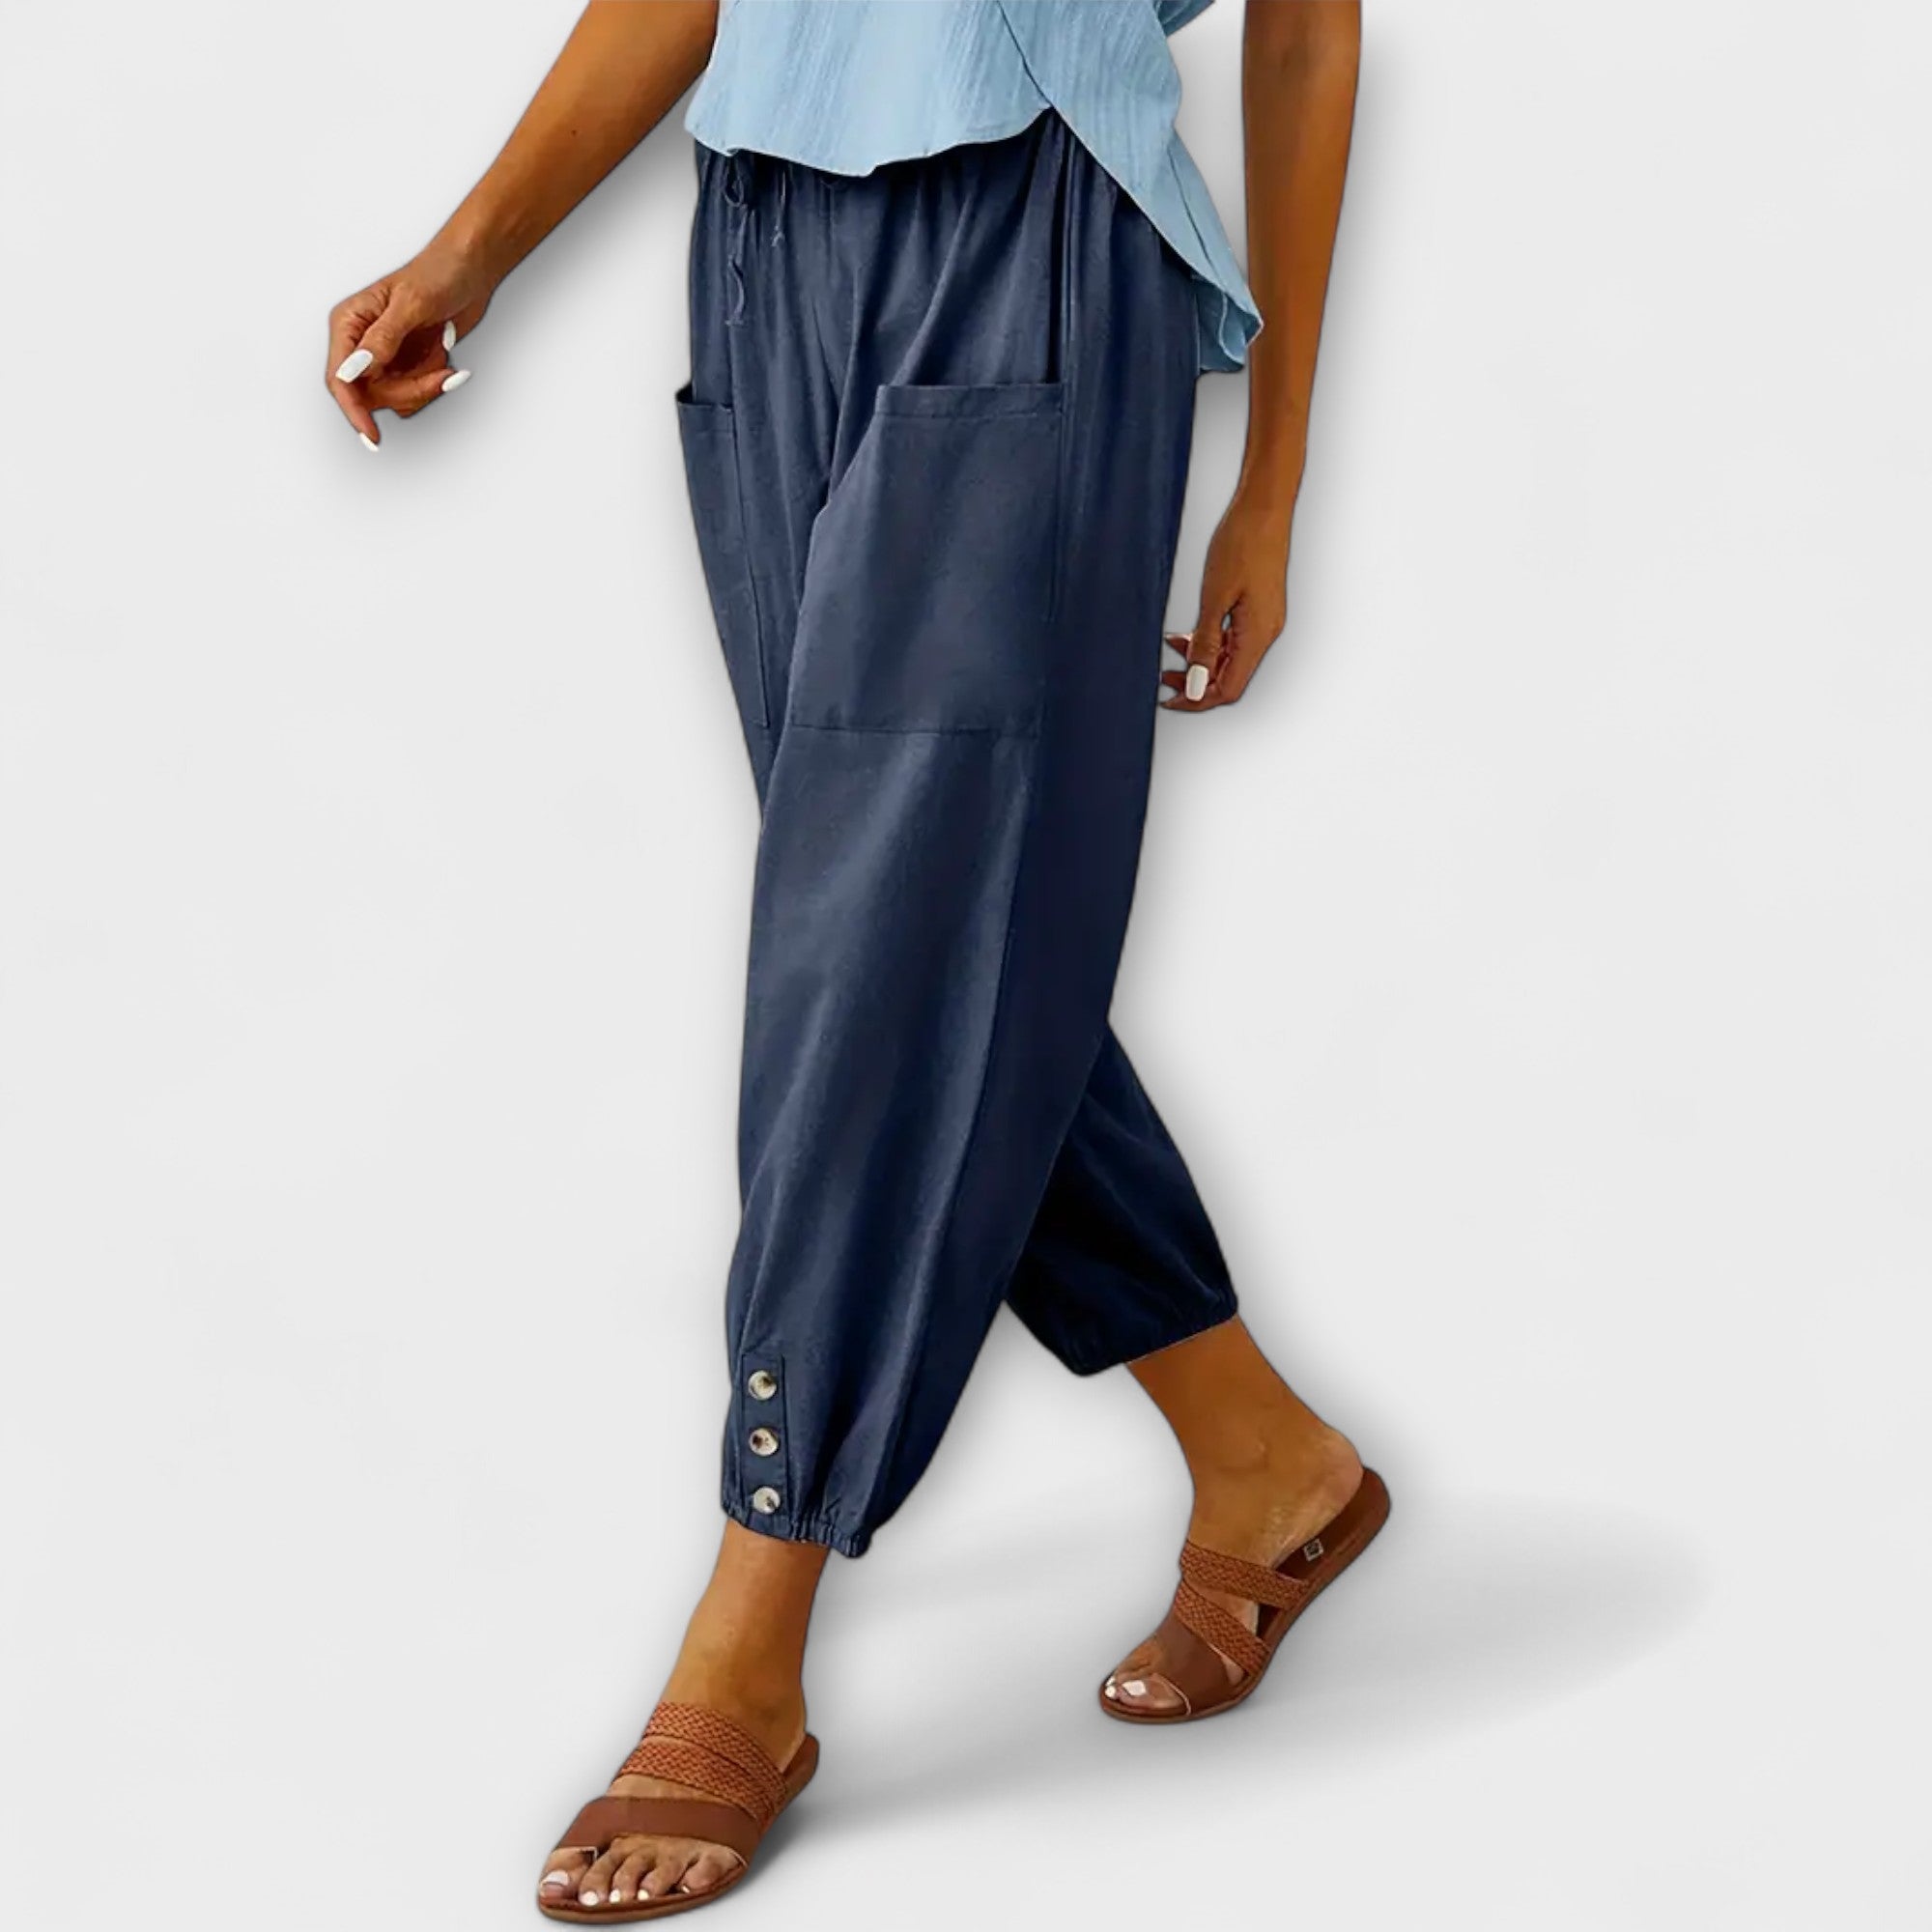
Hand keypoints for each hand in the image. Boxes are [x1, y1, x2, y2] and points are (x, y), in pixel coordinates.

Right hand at [324, 239, 497, 448]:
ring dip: (424, 388)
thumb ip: (383, 339)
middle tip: (438, 376)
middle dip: (408, 392)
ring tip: (444, 362)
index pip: (340, 379)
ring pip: (395, 399)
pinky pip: (415, 394)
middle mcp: (362, 343)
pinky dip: (433, 384)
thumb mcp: (410, 305)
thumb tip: (358, 367)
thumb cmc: (438, 274)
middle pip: (371, 396)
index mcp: (349, 324)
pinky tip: (444, 360)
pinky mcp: (407, 366)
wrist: (470, 271)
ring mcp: (385, 358)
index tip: (371, 434)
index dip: (353, 410)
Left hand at [1162, 483, 1295, 711]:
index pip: (1228, 688)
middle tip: (1164, 679)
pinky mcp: (1258, 608)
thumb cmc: (1241, 542)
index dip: (1198, 699)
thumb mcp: (1214, 597)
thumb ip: (1205, 644)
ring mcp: (1264, 620)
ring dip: (1200, 661)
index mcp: (1257, 634)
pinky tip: (1185, 634)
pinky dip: (1208, 642)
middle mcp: (1265, 632)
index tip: (1169, 699)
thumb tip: (1197, 684)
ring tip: (1169, 653)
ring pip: (1230, 658)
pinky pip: (1233, 638)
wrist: (1264, 507)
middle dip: (1196, 683)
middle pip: (1230, 678)